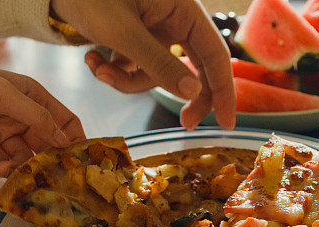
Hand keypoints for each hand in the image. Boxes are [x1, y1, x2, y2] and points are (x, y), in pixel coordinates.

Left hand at [0, 48, 85, 176]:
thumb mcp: (1, 93)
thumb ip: (35, 116)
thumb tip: (64, 139)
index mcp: (31, 96)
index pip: (63, 121)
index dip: (74, 140)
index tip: (81, 161)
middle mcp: (20, 115)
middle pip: (45, 144)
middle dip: (47, 160)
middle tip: (48, 177)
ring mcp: (2, 132)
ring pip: (23, 157)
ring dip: (20, 166)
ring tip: (9, 169)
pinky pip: (1, 163)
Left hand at [51, 0, 235, 129]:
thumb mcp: (122, 32)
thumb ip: (158, 63)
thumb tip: (192, 93)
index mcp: (183, 9)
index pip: (215, 55)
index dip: (224, 90)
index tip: (226, 122)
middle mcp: (173, 19)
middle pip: (193, 68)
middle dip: (176, 93)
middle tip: (184, 124)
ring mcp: (154, 30)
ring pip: (156, 74)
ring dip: (126, 81)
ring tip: (98, 69)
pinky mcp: (134, 38)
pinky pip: (135, 68)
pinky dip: (114, 72)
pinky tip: (92, 60)